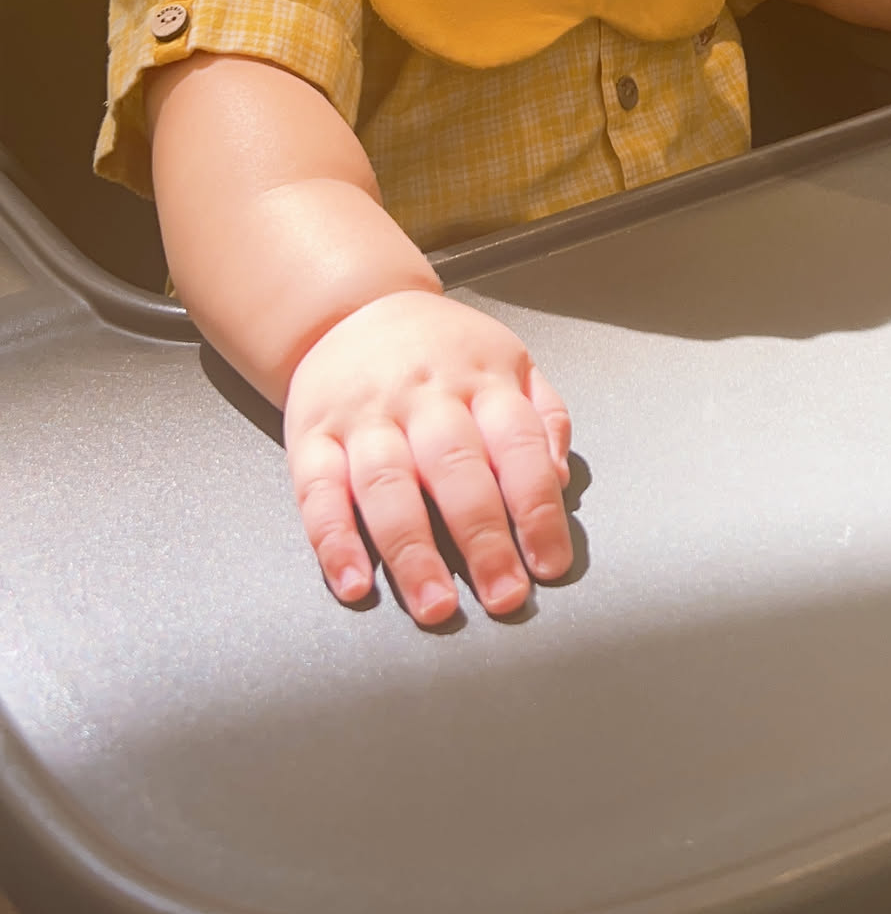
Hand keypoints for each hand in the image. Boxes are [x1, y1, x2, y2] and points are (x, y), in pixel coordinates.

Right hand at [284, 289, 572, 625]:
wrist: (353, 309)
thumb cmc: (443, 351)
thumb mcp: (510, 362)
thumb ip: (544, 419)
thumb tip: (557, 481)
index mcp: (480, 378)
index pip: (518, 445)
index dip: (537, 508)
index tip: (548, 563)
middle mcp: (423, 395)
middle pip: (455, 469)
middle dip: (482, 538)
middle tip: (502, 595)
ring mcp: (364, 416)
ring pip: (388, 485)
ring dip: (412, 551)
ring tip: (435, 605)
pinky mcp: (311, 436)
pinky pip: (318, 492)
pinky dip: (334, 541)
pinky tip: (354, 581)